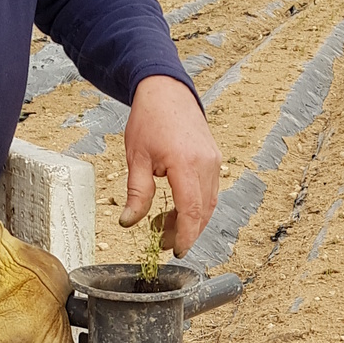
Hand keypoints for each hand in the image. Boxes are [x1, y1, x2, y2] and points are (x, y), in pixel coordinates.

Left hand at [120, 74, 220, 256]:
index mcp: (185, 163)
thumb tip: (129, 222)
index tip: (177, 251)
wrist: (166, 91)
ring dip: (191, 220)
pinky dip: (197, 205)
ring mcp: (213, 161)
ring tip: (166, 227)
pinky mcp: (214, 159)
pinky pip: (209, 190)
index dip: (186, 236)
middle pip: (203, 211)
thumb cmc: (150, 119)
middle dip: (186, 232)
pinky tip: (178, 208)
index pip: (192, 210)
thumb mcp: (136, 158)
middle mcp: (205, 164)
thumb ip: (137, 193)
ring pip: (208, 203)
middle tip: (164, 243)